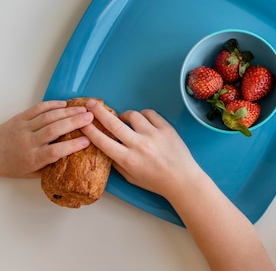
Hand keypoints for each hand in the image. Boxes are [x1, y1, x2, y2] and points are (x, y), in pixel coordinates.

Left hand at [0, 100, 92, 177]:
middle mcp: (28, 142)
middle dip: (75, 122)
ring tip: (82, 109)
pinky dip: (52, 104)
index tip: (87, 141)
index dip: (73, 145)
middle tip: (90, 117)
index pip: (55, 151)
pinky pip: (38, 108)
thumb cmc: (12, 165)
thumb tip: (73, 158)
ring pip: (48, 117)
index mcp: (32, 158)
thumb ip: (50, 166)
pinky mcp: (20, 118)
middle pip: (54, 129)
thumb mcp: (31, 173)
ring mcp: (23, 128)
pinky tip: (64, 104)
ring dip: (68, 112)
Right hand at [82, 101, 274, 269]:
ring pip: (133, 115)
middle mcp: (138, 145)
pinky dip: (143, 115)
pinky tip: (141, 119)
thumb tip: (105, 148)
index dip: (90, 130)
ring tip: (123, 118)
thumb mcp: (131, 177)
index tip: (83, 122)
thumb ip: (117, 163)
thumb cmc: (155, 181)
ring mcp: (153, 134)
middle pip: (113, 123)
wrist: (182, 179)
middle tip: (91, 104)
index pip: (102, 141)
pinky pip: (150, 114)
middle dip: (99, 112)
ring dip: (125, 115)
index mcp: (127, 159)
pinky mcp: (166, 128)